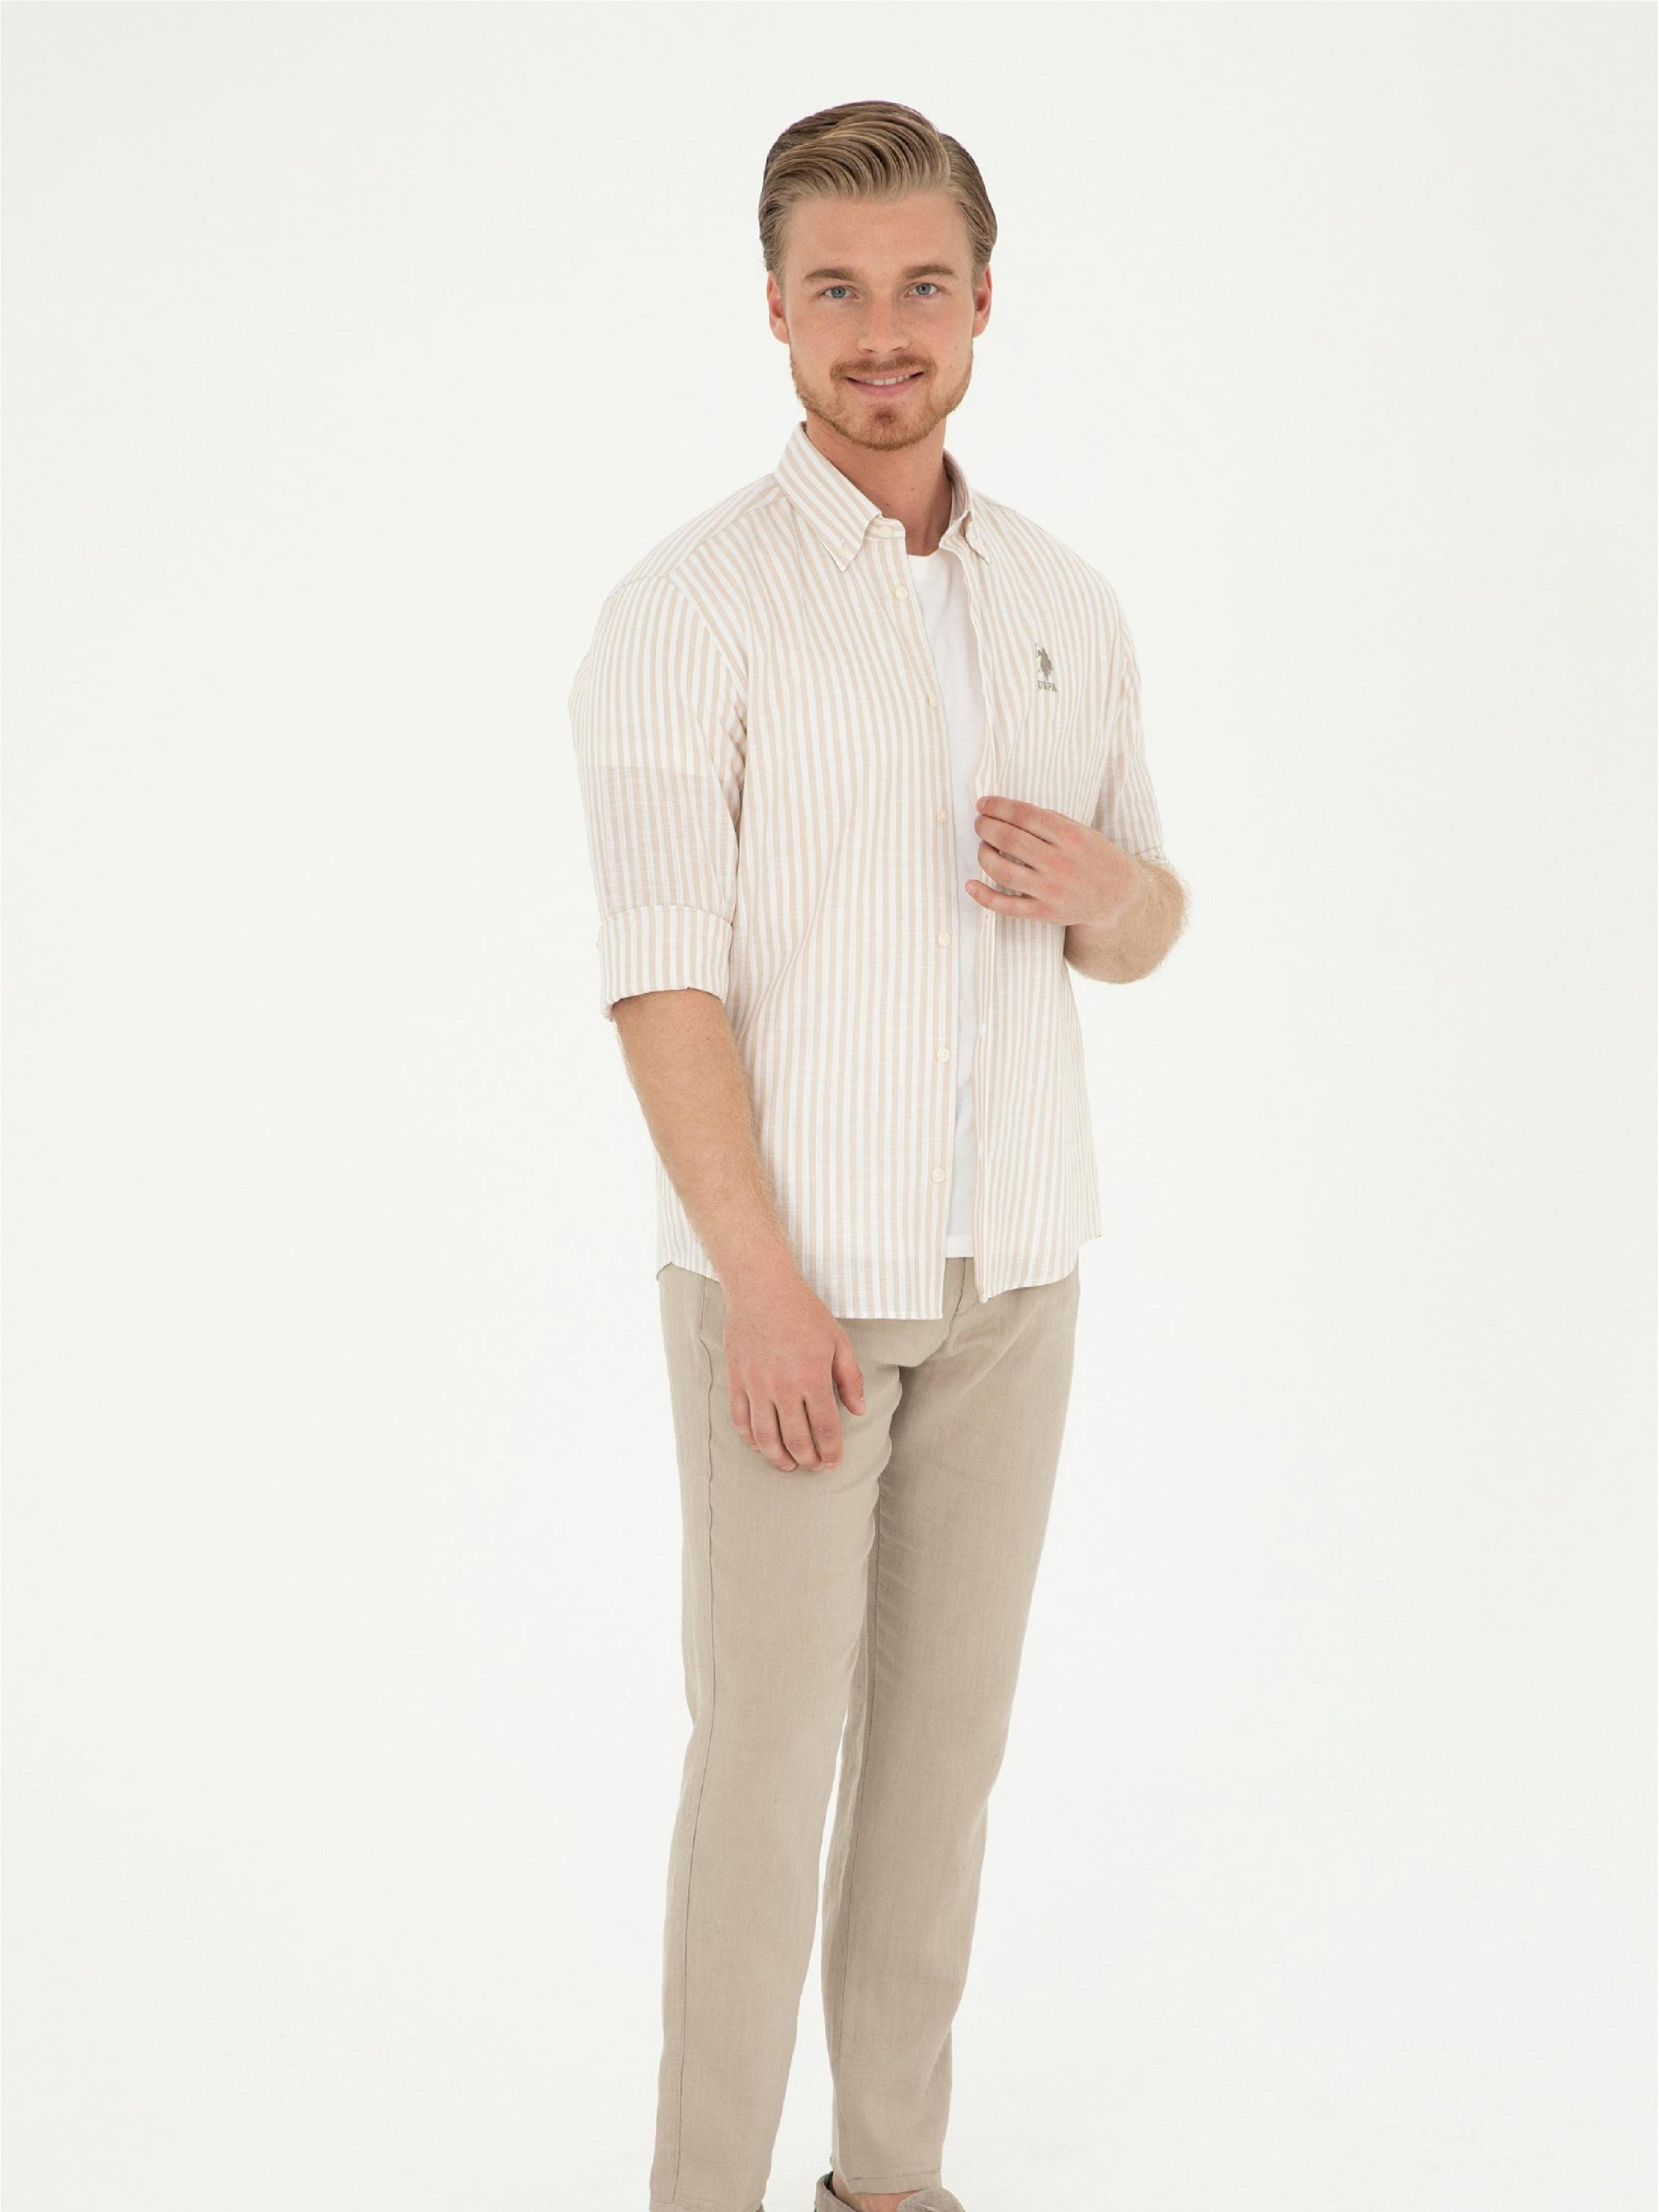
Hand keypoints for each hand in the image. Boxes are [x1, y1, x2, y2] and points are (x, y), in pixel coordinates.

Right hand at [720, 1270, 866, 1472]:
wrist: (761, 1288)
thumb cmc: (803, 1312)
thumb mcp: (838, 1341)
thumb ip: (850, 1378)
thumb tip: (858, 1410)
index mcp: (812, 1377)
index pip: (825, 1429)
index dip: (831, 1452)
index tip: (835, 1463)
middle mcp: (783, 1387)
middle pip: (796, 1439)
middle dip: (808, 1460)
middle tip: (816, 1467)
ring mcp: (756, 1385)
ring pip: (766, 1437)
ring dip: (779, 1458)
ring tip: (790, 1465)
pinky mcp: (736, 1380)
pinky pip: (740, 1420)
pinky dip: (751, 1439)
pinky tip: (761, 1446)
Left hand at [965, 795, 1149, 928]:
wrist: (1117, 895)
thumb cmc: (1095, 858)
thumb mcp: (1082, 831)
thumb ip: (1051, 821)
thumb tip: (1011, 812)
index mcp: (1069, 836)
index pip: (1023, 815)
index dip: (997, 807)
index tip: (983, 804)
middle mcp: (1058, 862)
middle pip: (1008, 839)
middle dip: (985, 827)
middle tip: (979, 823)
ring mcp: (1050, 889)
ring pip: (1002, 871)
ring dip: (984, 855)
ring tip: (983, 847)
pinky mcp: (1044, 912)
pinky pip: (1007, 906)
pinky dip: (984, 896)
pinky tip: (970, 885)